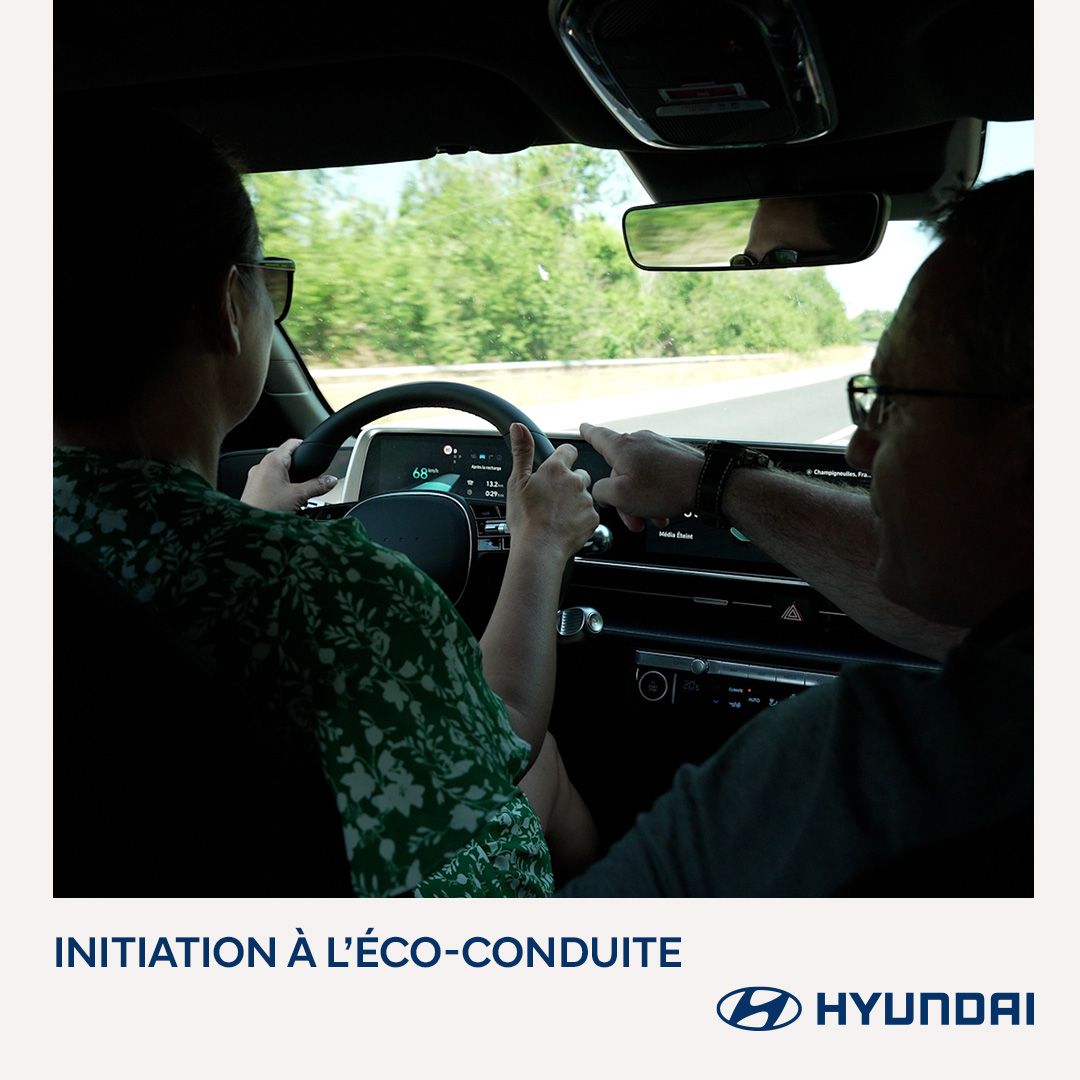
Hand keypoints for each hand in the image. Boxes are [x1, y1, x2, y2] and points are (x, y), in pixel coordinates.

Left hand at [240, 438, 337, 511]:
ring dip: (291, 481)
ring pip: (279, 473)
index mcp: (272, 461)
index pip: (292, 443)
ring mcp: (256, 478)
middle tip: (312, 479)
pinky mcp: (254, 490)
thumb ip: (317, 486)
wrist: (249, 527)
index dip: (306, 446)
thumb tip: (330, 480)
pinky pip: (271, 483)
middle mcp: (261, 466)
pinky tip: (288, 502)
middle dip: (301, 469)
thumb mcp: (298, 496)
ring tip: (300, 495)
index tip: (315, 451)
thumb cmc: (265, 508)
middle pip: (287, 459)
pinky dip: (281, 489)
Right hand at [506, 424, 598, 559]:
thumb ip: (522, 451)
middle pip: (579, 474)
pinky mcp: (593, 518)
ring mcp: (586, 500)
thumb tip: (518, 427)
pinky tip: (566, 526)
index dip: (563, 457)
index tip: (557, 466)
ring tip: (557, 515)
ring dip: (575, 502)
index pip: (568, 450)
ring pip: (584, 496)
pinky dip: (580, 519)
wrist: (539, 548)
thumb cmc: (526, 518)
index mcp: (556, 469)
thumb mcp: (517, 481)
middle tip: (553, 498)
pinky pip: (589, 515)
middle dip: (570, 483)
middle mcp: (575, 481)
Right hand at [579, 422, 703, 532]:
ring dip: (642, 501)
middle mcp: (639, 442)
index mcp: (622, 447)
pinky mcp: (672, 455)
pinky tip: (663, 510)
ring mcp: (657, 447)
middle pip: (620, 470)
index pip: (598, 436)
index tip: (583, 428)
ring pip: (639, 477)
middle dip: (624, 497)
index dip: (588, 433)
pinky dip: (656, 494)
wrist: (706, 483)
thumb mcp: (621, 496)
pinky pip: (656, 476)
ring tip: (653, 517)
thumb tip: (602, 490)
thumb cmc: (666, 487)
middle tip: (632, 518)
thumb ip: (601, 491)